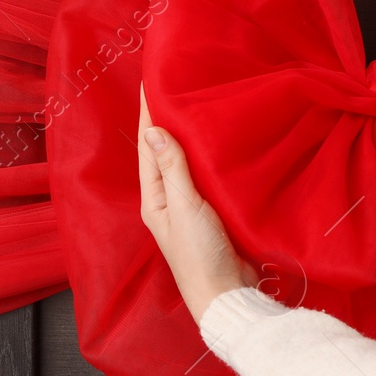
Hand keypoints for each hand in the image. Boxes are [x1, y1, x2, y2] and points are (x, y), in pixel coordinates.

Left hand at [138, 83, 259, 325]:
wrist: (226, 294)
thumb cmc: (200, 254)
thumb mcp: (184, 206)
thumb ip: (172, 168)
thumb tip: (151, 129)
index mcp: (153, 197)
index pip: (148, 145)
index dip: (148, 113)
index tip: (151, 81)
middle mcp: (168, 199)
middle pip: (165, 151)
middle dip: (167, 119)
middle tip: (175, 84)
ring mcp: (191, 207)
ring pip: (187, 162)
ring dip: (189, 135)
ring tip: (196, 104)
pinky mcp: (214, 213)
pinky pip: (208, 176)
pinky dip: (210, 156)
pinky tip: (220, 143)